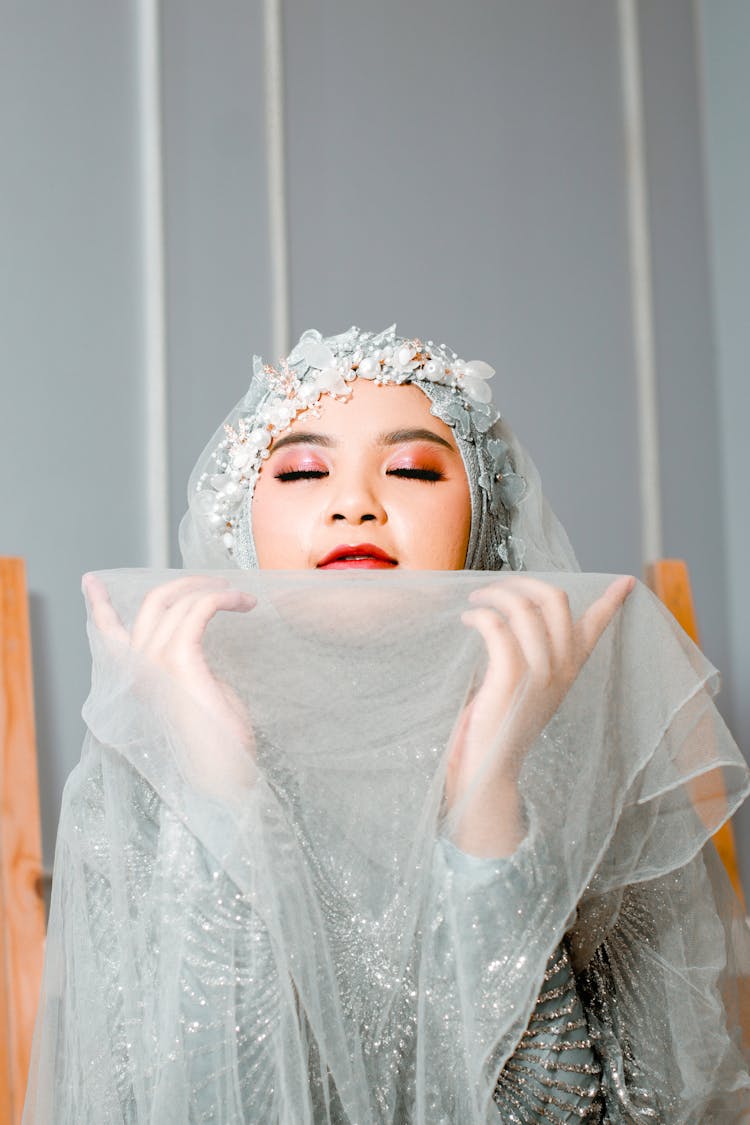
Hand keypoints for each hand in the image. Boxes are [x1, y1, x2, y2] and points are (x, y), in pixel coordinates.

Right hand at [83, 573, 256, 795]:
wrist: (222, 776)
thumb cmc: (217, 742)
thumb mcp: (195, 692)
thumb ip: (186, 664)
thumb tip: (196, 640)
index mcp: (138, 678)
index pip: (108, 634)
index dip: (98, 605)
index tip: (89, 580)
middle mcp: (138, 668)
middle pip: (152, 603)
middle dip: (185, 584)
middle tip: (219, 582)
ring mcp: (154, 663)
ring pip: (177, 602)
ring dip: (214, 590)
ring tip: (243, 597)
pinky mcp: (179, 661)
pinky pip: (198, 610)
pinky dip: (222, 598)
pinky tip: (243, 603)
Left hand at [446, 574, 635, 856]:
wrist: (492, 767)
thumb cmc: (503, 723)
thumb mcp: (532, 686)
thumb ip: (536, 655)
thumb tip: (523, 617)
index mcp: (571, 667)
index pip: (597, 626)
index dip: (612, 600)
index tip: (626, 581)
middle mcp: (562, 666)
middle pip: (555, 599)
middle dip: (522, 583)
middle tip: (495, 589)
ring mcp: (539, 671)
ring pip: (524, 607)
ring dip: (494, 595)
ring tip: (476, 602)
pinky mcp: (511, 677)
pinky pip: (497, 626)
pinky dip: (480, 615)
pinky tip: (468, 619)